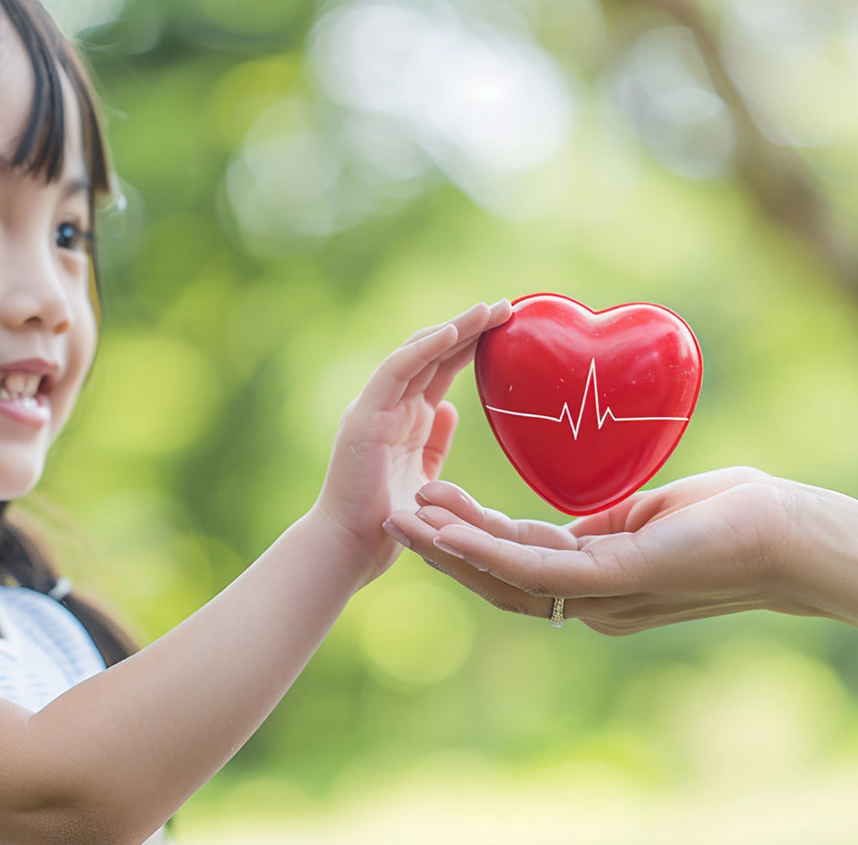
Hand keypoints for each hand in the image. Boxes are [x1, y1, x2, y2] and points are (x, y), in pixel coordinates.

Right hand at [313, 300, 512, 580]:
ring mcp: (375, 408)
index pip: (441, 368)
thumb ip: (434, 443)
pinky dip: (423, 348)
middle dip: (470, 327)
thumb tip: (451, 410)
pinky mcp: (365, 417)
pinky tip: (451, 331)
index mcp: (404, 419)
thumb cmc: (387, 526)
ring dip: (453, 327)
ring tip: (487, 309)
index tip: (508, 327)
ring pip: (417, 352)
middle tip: (507, 306)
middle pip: (433, 352)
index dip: (472, 344)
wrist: (348, 552)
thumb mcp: (424, 478)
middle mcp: (389, 406)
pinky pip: (396, 372)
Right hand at [383, 467, 809, 633]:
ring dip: (448, 549)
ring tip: (400, 519)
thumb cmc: (738, 517)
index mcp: (601, 584)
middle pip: (499, 581)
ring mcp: (604, 594)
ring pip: (505, 577)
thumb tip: (573, 525)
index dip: (471, 542)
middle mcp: (594, 600)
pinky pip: (535, 567)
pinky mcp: (617, 578)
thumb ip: (605, 528)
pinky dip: (484, 550)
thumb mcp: (653, 517)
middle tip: (394, 516)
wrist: (795, 534)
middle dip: (443, 550)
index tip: (433, 508)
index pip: (519, 567)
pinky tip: (447, 528)